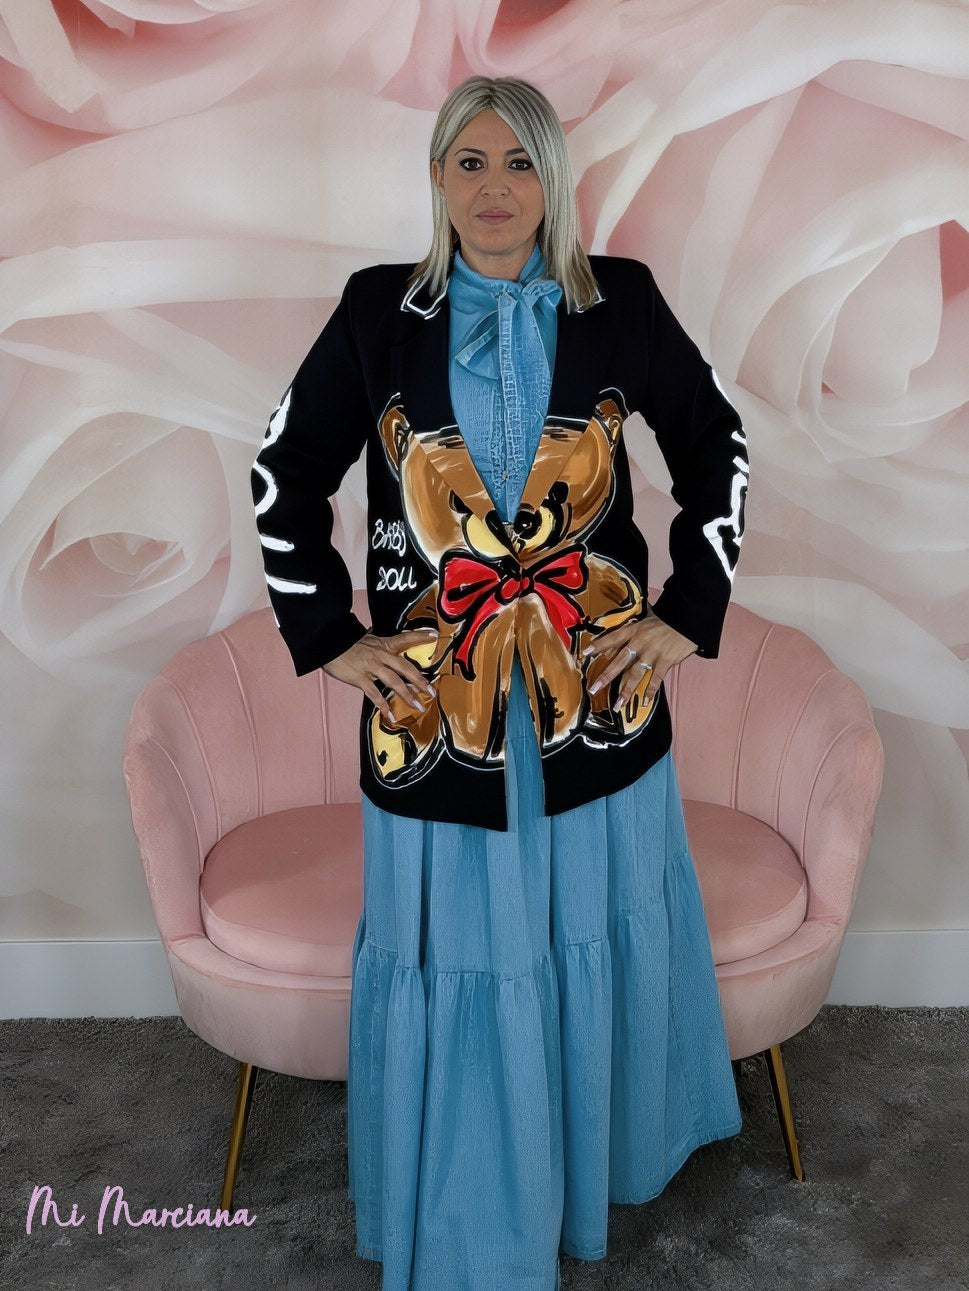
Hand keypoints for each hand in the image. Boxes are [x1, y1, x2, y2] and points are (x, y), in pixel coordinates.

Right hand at [323, 629, 437, 721]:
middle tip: (431, 692)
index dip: (420, 637)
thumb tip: (373, 632)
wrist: (327, 644)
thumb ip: (374, 639)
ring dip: (407, 695)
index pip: (405, 639)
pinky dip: (383, 706)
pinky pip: (374, 694)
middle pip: (405, 667)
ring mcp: (371, 667)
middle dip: (420, 680)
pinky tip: (390, 716)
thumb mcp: (364, 638)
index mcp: (383, 644)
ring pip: (394, 682)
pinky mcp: (360, 678)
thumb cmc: (345, 642)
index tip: (434, 636)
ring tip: (418, 706)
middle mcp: (381, 655)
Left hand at [582, 610, 696, 710]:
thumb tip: (617, 642)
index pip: (612, 638)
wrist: (688, 620)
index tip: (585, 653)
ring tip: (617, 705)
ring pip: (635, 675)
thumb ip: (632, 632)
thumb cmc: (667, 621)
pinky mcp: (665, 662)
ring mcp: (652, 654)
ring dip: (625, 691)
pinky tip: (643, 702)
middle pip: (619, 662)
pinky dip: (650, 692)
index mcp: (633, 630)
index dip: (599, 645)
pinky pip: (655, 680)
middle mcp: (639, 643)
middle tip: (593, 689)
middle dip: (606, 677)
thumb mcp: (646, 621)